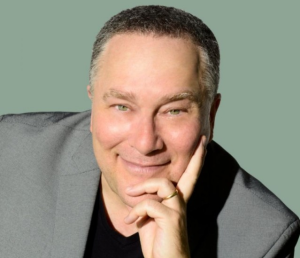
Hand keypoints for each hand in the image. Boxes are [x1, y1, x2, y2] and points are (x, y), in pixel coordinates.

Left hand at [124, 136, 206, 257]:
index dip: (197, 161)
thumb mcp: (150, 217)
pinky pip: (149, 203)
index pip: (189, 177)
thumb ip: (149, 201)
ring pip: (162, 183)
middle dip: (195, 158)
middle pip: (188, 175)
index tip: (203, 145)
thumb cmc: (157, 241)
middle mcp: (182, 203)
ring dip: (142, 187)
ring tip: (129, 195)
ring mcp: (178, 210)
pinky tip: (130, 220)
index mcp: (178, 202)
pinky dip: (136, 210)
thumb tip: (137, 191)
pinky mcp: (172, 219)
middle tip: (201, 143)